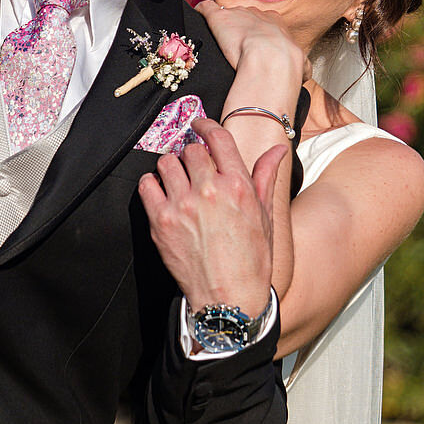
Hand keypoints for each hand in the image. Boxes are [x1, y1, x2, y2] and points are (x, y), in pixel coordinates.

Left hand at [137, 116, 287, 319]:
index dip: (206, 125)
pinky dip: (152, 185)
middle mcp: (209, 191)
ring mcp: (183, 206)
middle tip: (194, 168)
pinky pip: (146, 185)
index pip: (217, 138)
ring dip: (171, 167)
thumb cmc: (251, 260)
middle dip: (192, 155)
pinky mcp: (161, 223)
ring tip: (178, 181)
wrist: (229, 299)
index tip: (199, 124)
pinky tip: (163, 195)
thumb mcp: (265, 216)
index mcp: (237, 186)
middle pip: (190, 149)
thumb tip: (277, 150)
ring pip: (166, 163)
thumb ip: (265, 177)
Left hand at [194, 0, 305, 92]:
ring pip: (228, 14)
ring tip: (218, 39)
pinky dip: (201, 13)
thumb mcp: (301, 65)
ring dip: (224, 26)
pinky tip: (199, 19)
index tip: (255, 49)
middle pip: (247, 17)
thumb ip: (303, 67)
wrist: (270, 59)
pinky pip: (206, 8)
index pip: (266, 23)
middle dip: (242, 29)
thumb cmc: (285, 66)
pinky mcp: (217, 17)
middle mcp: (258, 15)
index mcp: (277, 23)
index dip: (259, 36)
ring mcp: (237, 14)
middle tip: (237, 47)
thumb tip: (305, 74)